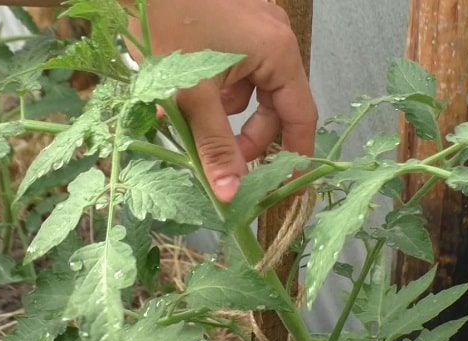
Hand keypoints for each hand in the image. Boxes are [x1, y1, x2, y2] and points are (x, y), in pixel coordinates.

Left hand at [121, 0, 316, 202]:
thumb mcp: (192, 92)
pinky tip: (187, 90)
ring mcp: (254, 29)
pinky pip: (235, 69)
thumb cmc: (167, 20)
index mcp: (277, 53)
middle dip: (247, 135)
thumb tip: (230, 192)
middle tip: (222, 160)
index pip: (300, 116)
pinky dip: (216, 88)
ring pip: (250, 89)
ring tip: (190, 114)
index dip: (295, 153)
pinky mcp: (233, 25)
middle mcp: (273, 40)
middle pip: (274, 105)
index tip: (285, 182)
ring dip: (225, 111)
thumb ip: (213, 144)